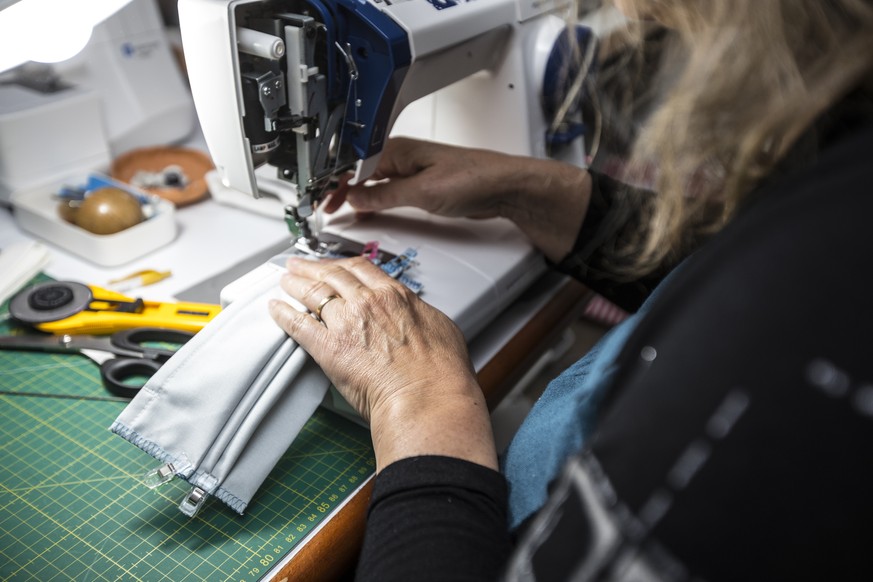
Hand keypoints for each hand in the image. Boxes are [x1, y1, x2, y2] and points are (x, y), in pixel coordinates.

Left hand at [268, 256, 497, 470]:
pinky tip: (276, 309)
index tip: (332, 264)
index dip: (341, 264)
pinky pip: (299, 324)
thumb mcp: (441, 328)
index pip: (360, 269)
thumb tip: (416, 316)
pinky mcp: (330, 349)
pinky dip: (284, 315)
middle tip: (299, 266)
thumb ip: (419, 315)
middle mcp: (368, 302)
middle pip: (332, 275)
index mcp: (395, 296)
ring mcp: (347, 323)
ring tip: (285, 281)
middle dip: (312, 268)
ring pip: (314, 294)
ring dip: (296, 285)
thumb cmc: (441, 373)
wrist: (429, 397)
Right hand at [323, 137, 513, 218]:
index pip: (353, 164)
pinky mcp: (421, 184)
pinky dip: (372, 200)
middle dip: (338, 188)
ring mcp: (411, 170)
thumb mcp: (422, 192)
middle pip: (358, 172)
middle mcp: (402, 157)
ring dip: (354, 195)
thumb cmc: (473, 179)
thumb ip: (385, 195)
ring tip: (338, 211)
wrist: (504, 187)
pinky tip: (366, 210)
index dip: (333, 181)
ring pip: (372, 181)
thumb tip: (355, 197)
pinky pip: (387, 190)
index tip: (321, 198)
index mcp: (397, 151)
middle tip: (324, 208)